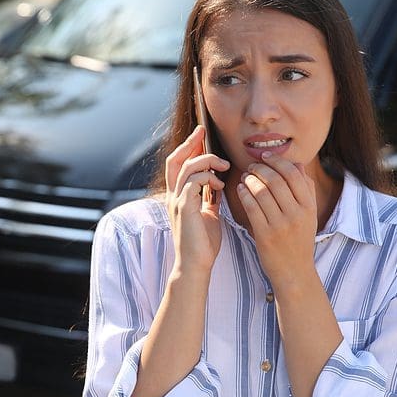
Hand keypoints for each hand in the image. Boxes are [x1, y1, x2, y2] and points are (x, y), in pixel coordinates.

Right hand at [164, 126, 228, 271]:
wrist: (196, 265)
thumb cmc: (203, 244)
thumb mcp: (209, 215)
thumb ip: (209, 198)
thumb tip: (218, 184)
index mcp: (178, 196)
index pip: (178, 164)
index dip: (188, 147)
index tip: (201, 135)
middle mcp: (174, 196)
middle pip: (175, 159)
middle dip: (190, 142)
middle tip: (203, 131)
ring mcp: (177, 201)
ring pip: (187, 166)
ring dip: (207, 160)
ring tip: (223, 166)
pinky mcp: (184, 207)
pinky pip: (193, 181)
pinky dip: (208, 177)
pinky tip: (219, 184)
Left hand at [236, 152, 316, 284]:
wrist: (294, 271)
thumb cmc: (299, 240)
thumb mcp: (309, 215)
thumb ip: (305, 190)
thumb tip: (297, 164)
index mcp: (309, 207)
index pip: (293, 174)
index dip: (277, 161)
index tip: (266, 157)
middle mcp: (296, 214)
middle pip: (275, 180)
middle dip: (260, 168)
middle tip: (252, 166)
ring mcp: (280, 224)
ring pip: (261, 192)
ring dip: (250, 180)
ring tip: (245, 177)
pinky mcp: (265, 234)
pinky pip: (251, 207)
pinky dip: (244, 194)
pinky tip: (240, 189)